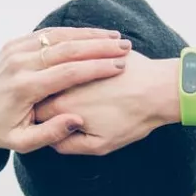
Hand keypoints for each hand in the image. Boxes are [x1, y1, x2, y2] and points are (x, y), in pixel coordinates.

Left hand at [0, 28, 131, 152]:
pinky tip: (93, 35)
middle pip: (66, 49)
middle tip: (124, 48)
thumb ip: (51, 134)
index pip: (67, 72)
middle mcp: (19, 64)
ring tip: (115, 39)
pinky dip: (73, 33)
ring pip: (59, 36)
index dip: (96, 68)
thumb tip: (76, 120)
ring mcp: (16, 50)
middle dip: (98, 47)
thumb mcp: (23, 143)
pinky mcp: (15, 43)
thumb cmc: (0, 130)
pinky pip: (48, 33)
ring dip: (89, 36)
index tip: (119, 66)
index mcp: (24, 87)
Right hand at [34, 54, 180, 155]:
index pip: (34, 112)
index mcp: (61, 106)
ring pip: (57, 69)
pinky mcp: (92, 50)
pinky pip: (77, 55)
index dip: (40, 117)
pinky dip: (78, 61)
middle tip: (62, 105)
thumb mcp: (100, 145)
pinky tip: (89, 68)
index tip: (47, 119)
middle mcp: (63, 82)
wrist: (161, 90)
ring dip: (61, 75)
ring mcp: (77, 63)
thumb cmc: (133, 119)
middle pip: (43, 89)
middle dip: (47, 95)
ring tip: (80, 89)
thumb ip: (68, 144)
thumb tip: (52, 139)